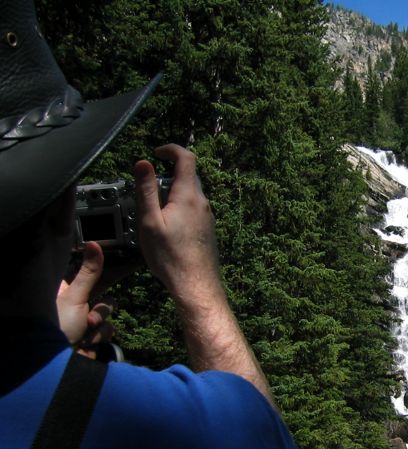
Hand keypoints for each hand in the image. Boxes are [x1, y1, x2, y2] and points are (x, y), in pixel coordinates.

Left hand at [57, 241, 114, 347]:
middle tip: (86, 317)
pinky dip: (99, 338)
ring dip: (99, 326)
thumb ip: (89, 272)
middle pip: (103, 297)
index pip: (87, 277)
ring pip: (107, 315)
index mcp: (64, 292)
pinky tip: (85, 344)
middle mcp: (74, 306)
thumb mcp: (74, 297)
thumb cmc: (57, 328)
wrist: (59, 364)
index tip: (109, 275)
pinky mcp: (92, 337)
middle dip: (99, 310)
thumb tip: (95, 244)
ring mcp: (83, 323)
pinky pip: (107, 331)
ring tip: (84, 334)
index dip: (98, 277)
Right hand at [134, 144, 222, 304]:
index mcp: (189, 196)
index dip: (171, 149)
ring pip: (191, 194)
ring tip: (154, 213)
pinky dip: (179, 208)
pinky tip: (166, 228)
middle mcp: (203, 203)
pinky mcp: (207, 229)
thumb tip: (144, 163)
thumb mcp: (149, 221)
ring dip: (172, 194)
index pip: (186, 158)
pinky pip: (194, 210)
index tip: (157, 153)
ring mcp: (208, 217)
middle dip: (168, 174)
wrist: (196, 284)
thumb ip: (147, 190)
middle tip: (148, 188)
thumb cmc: (170, 256)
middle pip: (188, 176)